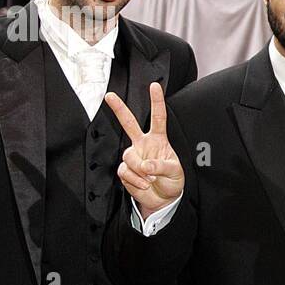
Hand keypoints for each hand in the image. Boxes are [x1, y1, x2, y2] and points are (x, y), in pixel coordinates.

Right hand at [105, 82, 182, 219]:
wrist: (162, 199)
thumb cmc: (172, 181)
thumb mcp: (175, 172)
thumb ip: (162, 166)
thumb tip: (146, 165)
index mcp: (158, 140)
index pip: (158, 118)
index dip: (156, 102)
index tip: (155, 86)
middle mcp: (143, 144)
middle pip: (129, 123)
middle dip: (119, 109)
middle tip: (110, 95)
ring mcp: (133, 156)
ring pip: (129, 157)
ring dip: (140, 171)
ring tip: (150, 179)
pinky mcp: (126, 170)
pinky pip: (125, 172)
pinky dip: (136, 181)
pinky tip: (144, 184)